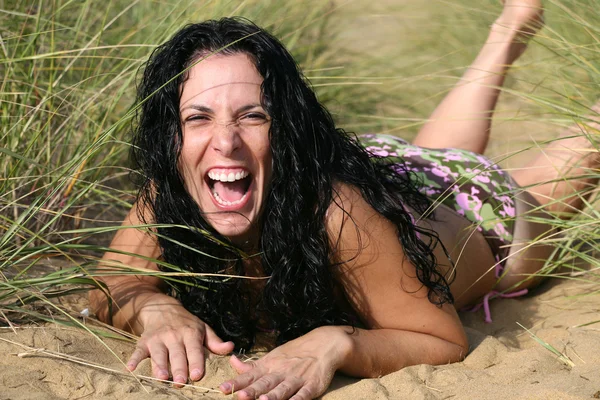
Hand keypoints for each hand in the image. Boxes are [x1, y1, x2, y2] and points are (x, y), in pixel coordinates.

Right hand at [126, 304, 234, 385]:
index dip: (196, 362)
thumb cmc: (187, 323)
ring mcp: (158, 338)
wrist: (163, 308)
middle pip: (176, 354)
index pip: (194, 349)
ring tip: (161, 378)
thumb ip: (215, 341)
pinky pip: (138, 351)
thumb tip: (230, 348)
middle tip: (180, 383)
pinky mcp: (144, 341)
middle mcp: (174, 335)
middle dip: (178, 368)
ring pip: (159, 354)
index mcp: (191, 333)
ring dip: (159, 366)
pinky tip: (131, 368)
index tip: (197, 375)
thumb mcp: (203, 328)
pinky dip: (134, 359)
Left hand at [219, 326, 351, 399]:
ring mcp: (297, 379)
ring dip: (273, 396)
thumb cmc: (293, 353)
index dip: (237, 382)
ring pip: (283, 389)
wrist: (322, 345)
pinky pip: (304, 394)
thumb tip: (232, 361)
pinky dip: (298, 399)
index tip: (222, 388)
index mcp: (270, 365)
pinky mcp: (312, 386)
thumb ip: (252, 365)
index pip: (250, 375)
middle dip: (252, 391)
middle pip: (265, 383)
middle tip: (239, 396)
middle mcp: (281, 372)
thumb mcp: (272, 356)